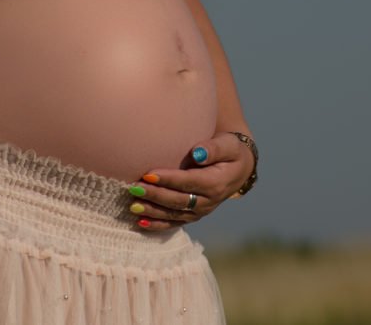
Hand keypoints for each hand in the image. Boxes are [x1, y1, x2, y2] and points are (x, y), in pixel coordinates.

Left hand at [127, 131, 255, 230]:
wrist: (238, 169)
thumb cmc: (230, 151)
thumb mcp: (228, 145)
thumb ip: (214, 148)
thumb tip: (197, 153)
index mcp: (216, 183)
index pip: (188, 182)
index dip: (168, 179)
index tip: (148, 174)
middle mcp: (209, 201)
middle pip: (178, 200)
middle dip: (155, 195)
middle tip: (134, 188)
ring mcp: (201, 211)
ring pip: (174, 214)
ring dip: (152, 211)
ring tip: (132, 205)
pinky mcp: (193, 215)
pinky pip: (174, 223)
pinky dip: (157, 224)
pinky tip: (140, 222)